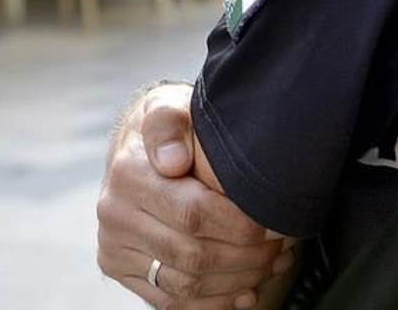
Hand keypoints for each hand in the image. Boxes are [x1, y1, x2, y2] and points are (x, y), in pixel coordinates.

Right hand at [98, 84, 291, 308]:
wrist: (136, 148)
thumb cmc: (169, 128)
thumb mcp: (171, 107)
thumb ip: (171, 124)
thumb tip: (172, 160)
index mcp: (128, 173)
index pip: (194, 214)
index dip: (241, 226)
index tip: (274, 225)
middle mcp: (115, 214)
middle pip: (193, 255)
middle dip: (247, 258)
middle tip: (282, 250)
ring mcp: (115, 246)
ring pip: (185, 284)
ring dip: (237, 282)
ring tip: (272, 266)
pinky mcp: (120, 269)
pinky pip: (172, 301)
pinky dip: (214, 303)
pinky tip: (244, 291)